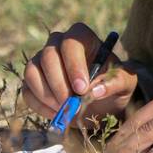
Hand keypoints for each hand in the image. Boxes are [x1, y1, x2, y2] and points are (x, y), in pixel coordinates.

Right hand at [22, 22, 138, 121]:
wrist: (102, 102)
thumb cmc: (114, 85)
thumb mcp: (125, 83)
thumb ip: (115, 83)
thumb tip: (95, 90)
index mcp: (82, 38)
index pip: (72, 42)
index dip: (74, 65)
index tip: (82, 89)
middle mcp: (58, 44)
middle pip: (48, 56)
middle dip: (59, 83)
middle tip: (72, 104)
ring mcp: (41, 61)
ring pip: (32, 71)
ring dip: (47, 95)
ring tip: (66, 110)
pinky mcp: (32, 81)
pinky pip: (27, 90)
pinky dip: (40, 106)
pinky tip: (58, 115)